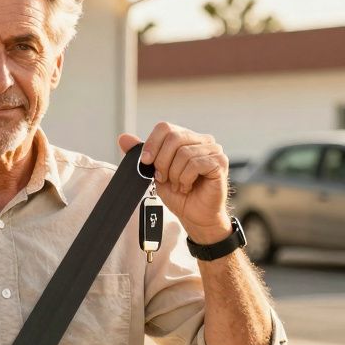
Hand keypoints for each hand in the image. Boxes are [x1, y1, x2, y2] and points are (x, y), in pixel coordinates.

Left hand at [119, 123, 231, 243]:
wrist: (195, 216)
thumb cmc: (179, 195)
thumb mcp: (155, 172)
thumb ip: (143, 154)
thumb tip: (124, 138)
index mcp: (187, 138)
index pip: (165, 127)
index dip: (152, 144)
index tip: (146, 162)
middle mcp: (202, 140)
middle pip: (173, 137)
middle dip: (162, 161)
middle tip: (164, 178)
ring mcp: (213, 150)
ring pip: (183, 153)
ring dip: (174, 174)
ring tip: (178, 184)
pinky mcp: (220, 162)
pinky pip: (195, 164)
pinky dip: (185, 178)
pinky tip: (188, 186)